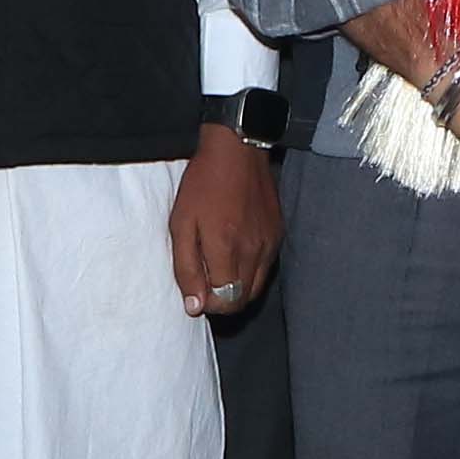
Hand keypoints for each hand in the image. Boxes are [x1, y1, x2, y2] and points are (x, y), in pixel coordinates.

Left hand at [173, 123, 280, 315]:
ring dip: (237, 288)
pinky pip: (265, 268)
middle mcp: (253, 251)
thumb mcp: (181, 224)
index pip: (224, 302)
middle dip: (223, 301)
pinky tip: (235, 252)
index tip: (196, 291)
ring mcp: (269, 244)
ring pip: (256, 288)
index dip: (207, 304)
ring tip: (219, 268)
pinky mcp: (278, 235)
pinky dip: (250, 271)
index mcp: (226, 249)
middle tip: (205, 282)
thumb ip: (186, 268)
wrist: (237, 151)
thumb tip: (194, 306)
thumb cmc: (203, 185)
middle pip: (242, 300)